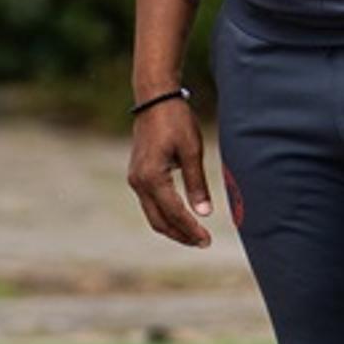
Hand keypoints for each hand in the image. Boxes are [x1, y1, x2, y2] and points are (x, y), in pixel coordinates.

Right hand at [128, 97, 215, 249]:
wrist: (154, 100)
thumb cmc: (176, 121)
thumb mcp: (192, 151)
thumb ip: (196, 184)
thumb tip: (204, 213)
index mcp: (152, 177)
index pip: (174, 213)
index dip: (191, 229)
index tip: (207, 240)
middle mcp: (139, 182)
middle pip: (159, 221)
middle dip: (181, 235)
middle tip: (203, 242)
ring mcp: (135, 179)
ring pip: (152, 215)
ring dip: (173, 227)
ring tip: (194, 234)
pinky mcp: (138, 176)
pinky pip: (150, 203)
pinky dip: (165, 215)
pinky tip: (181, 217)